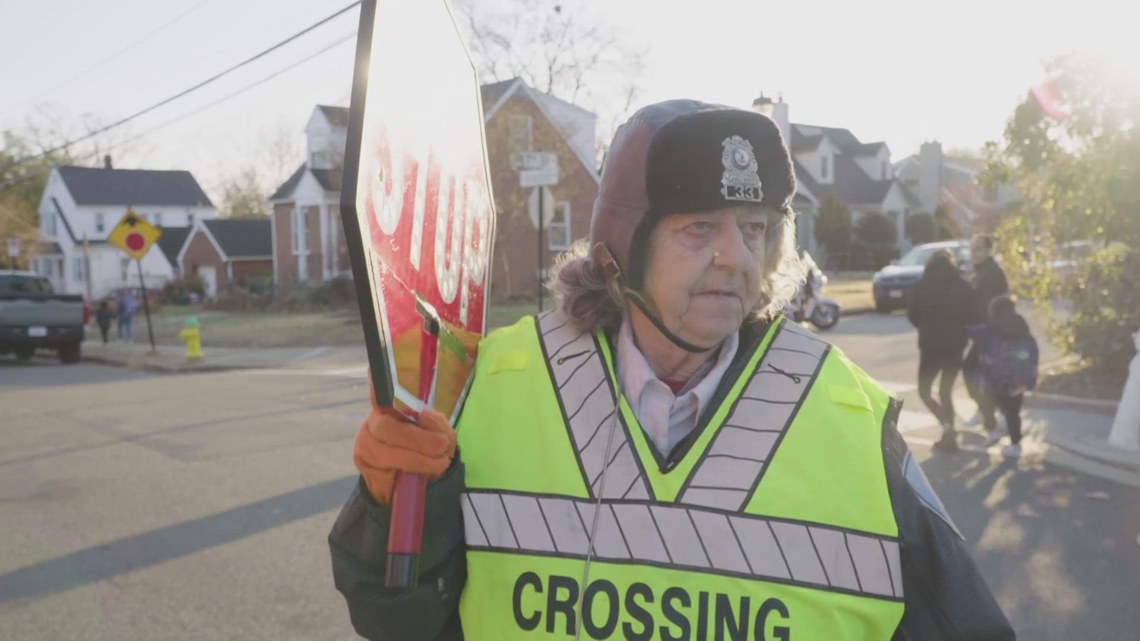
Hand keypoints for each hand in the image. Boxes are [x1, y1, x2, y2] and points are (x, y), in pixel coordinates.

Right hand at [352, 374, 455, 504]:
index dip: (377, 379)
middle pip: (386, 425)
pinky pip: (382, 465)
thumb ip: (435, 424)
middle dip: (416, 438)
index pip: (381, 389)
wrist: (414, 483)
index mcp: (394, 406)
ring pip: (384, 448)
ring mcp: (365, 440)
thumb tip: (423, 415)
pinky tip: (423, 473)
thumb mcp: (441, 435)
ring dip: (416, 456)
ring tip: (439, 462)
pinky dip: (408, 468)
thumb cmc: (427, 452)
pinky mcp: (363, 461)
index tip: (375, 369)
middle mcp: (375, 419)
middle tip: (441, 446)